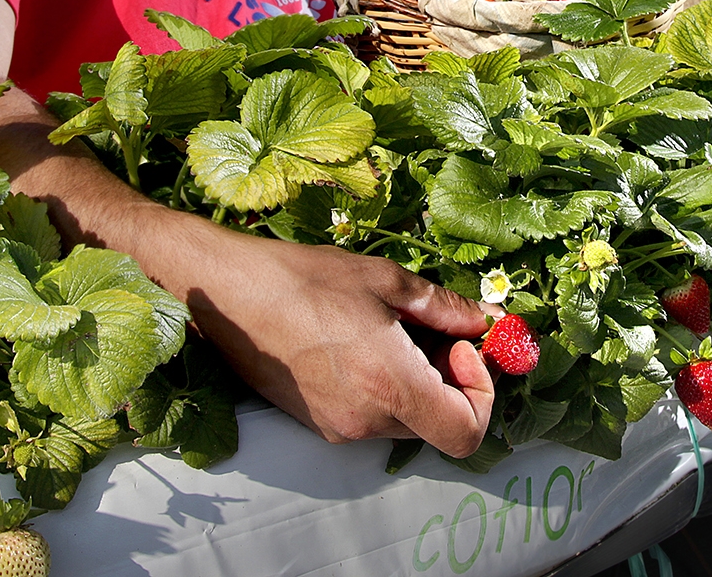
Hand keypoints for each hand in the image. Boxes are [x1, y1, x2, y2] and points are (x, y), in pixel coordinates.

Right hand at [137, 208, 498, 457]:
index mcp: (390, 386)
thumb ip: (444, 308)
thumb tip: (484, 321)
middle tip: (436, 330)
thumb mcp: (385, 280)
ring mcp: (337, 428)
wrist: (227, 293)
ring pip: (404, 419)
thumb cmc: (304, 279)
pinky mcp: (316, 424)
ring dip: (416, 382)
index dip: (481, 394)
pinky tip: (363, 341)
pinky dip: (384, 387)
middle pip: (437, 424)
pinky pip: (370, 416)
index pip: (465, 432)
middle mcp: (365, 420)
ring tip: (393, 329)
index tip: (463, 348)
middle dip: (450, 380)